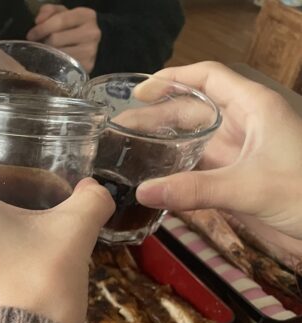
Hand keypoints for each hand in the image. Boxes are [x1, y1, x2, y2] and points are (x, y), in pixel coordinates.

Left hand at [26, 5, 100, 72]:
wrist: (85, 44)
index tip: (30, 35)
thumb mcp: (60, 14)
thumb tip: (38, 21)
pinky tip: (53, 61)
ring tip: (47, 52)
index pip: (60, 21)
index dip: (42, 28)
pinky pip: (64, 66)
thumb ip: (48, 11)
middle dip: (44, 42)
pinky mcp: (87, 66)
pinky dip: (55, 65)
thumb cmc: (69, 27)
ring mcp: (91, 51)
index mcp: (87, 15)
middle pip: (56, 39)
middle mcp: (92, 33)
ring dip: (48, 54)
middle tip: (40, 45)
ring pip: (59, 54)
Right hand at [135, 62, 301, 240]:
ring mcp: (240, 153)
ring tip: (128, 150)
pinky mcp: (237, 179)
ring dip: (163, 144)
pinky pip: (199, 170)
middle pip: (193, 110)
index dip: (173, 79)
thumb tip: (144, 192)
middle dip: (157, 116)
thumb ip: (194, 190)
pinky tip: (153, 181)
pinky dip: (175, 173)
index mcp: (253, 108)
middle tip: (122, 128)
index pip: (208, 78)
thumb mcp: (248, 188)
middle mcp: (244, 126)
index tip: (140, 90)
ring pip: (194, 141)